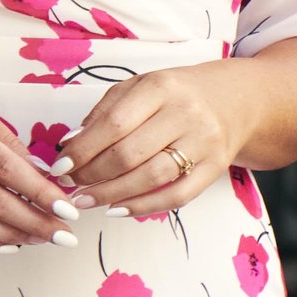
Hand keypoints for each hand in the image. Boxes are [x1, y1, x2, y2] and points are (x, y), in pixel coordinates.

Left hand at [60, 67, 248, 217]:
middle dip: (92, 175)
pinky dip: (143, 207)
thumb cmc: (177, 94)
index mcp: (161, 87)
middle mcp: (185, 113)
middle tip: (71, 186)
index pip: (114, 124)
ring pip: (151, 178)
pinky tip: (117, 209)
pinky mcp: (215, 167)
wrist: (236, 98)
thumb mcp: (141, 87)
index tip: (60, 166)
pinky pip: (177, 196)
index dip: (83, 149)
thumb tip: (71, 145)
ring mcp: (204, 142)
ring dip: (112, 194)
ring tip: (86, 201)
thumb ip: (105, 112)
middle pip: (130, 154)